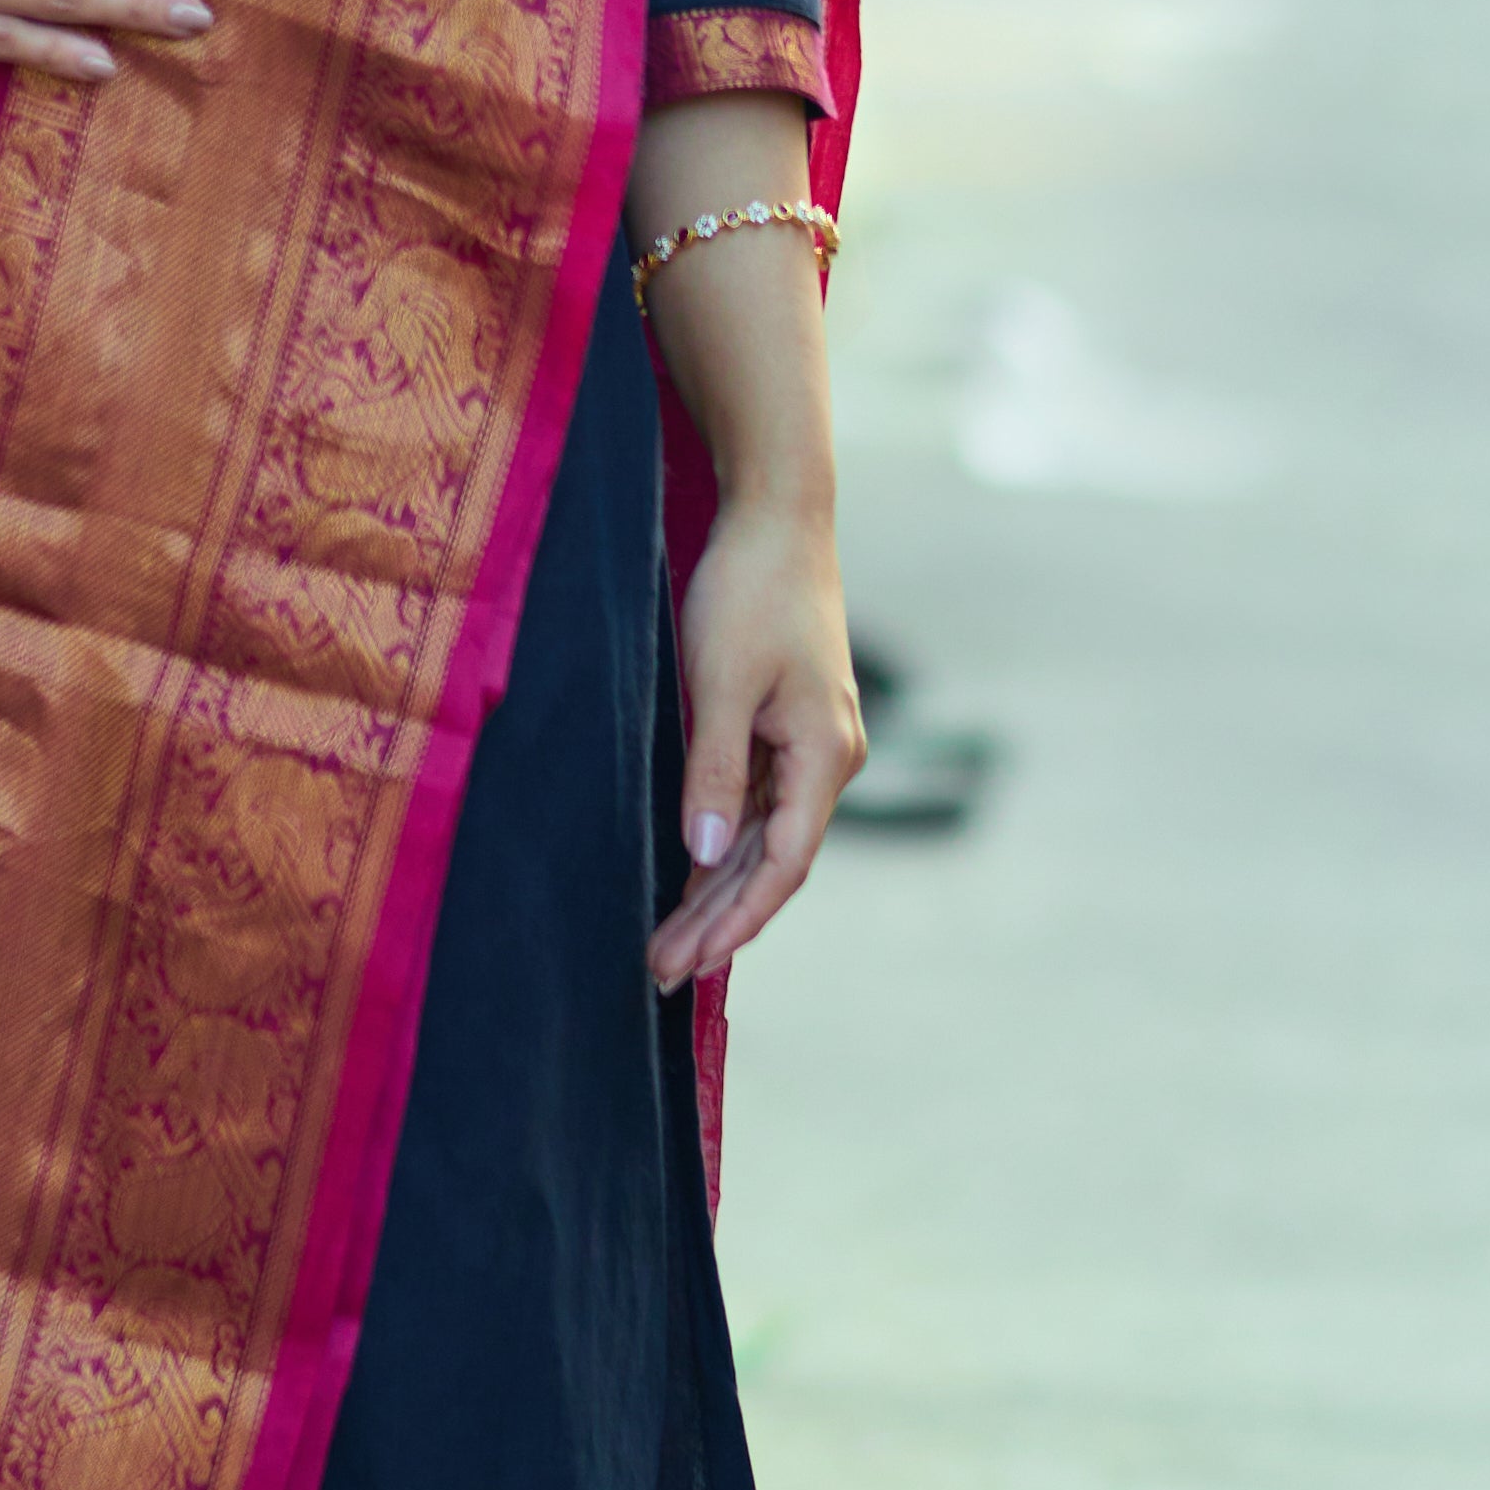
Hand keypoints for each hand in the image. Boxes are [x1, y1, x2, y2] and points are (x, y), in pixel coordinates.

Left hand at [647, 494, 862, 991]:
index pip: (784, 864)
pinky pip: (756, 806)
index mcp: (824, 754)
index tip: (689, 961)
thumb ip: (714, 772)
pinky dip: (723, 848)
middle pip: (773, 864)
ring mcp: (809, 745)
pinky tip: (689, 879)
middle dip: (718, 923)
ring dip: (717, 893)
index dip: (736, 921)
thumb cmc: (750, 589)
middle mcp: (828, 759)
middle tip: (661, 973)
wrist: (777, 517)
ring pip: (764, 841)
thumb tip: (708, 856)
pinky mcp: (785, 727)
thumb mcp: (721, 682)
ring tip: (669, 944)